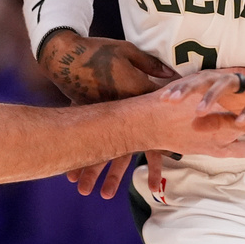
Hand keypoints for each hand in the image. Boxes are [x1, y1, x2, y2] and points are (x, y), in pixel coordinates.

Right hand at [42, 32, 180, 196]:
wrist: (65, 53)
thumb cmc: (99, 50)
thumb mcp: (128, 52)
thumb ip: (151, 67)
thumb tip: (173, 77)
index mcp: (134, 95)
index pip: (157, 118)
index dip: (168, 132)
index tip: (179, 150)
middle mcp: (118, 112)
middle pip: (125, 146)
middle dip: (117, 172)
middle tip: (124, 193)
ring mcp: (100, 115)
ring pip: (101, 149)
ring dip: (94, 171)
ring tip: (89, 191)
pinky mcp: (86, 112)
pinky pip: (86, 138)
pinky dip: (80, 155)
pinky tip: (72, 173)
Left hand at [161, 68, 244, 135]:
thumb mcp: (241, 121)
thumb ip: (220, 122)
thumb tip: (194, 125)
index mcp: (228, 88)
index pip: (199, 84)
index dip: (181, 90)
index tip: (161, 100)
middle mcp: (239, 82)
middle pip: (207, 79)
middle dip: (188, 89)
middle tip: (170, 100)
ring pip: (229, 84)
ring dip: (212, 97)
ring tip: (199, 110)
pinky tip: (240, 122)